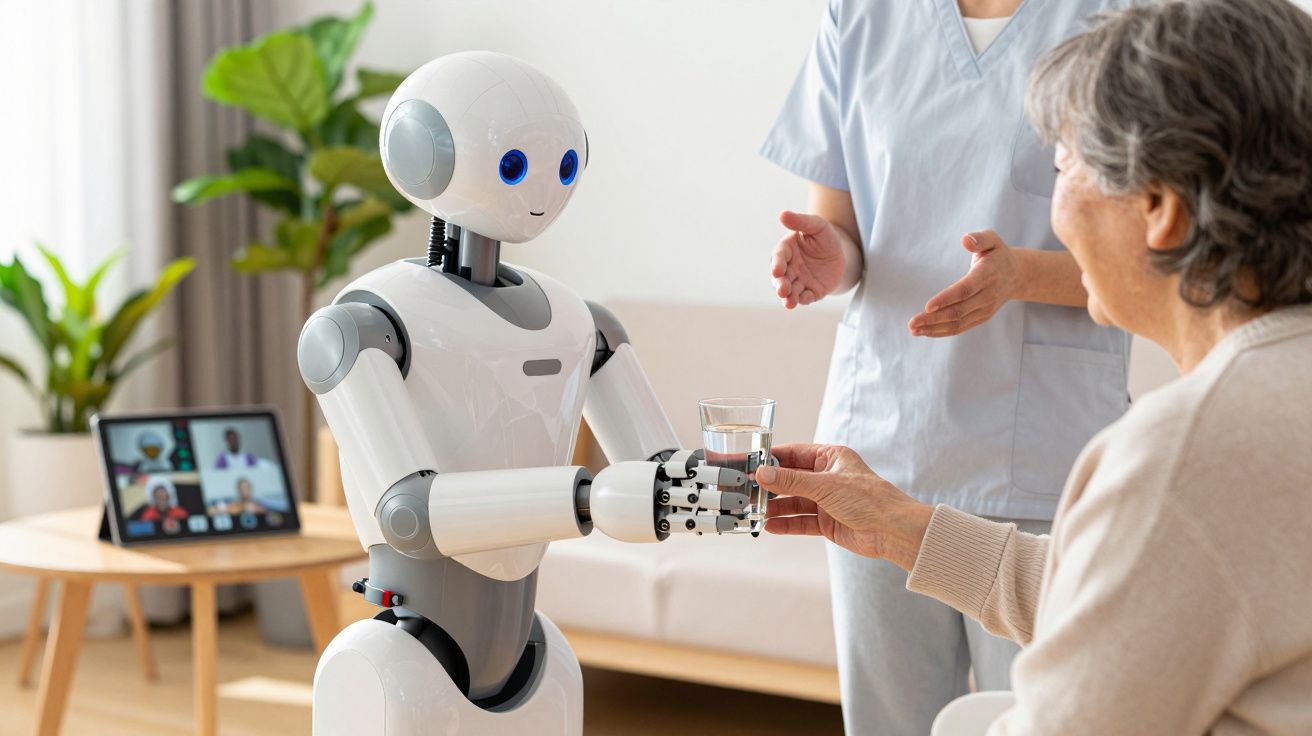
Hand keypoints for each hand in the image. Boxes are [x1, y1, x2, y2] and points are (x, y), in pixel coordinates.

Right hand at [758, 444, 932, 569]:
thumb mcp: (825, 485)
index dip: (770, 460)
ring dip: (775, 507)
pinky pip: (800, 521)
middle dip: (769, 486)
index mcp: (830, 458)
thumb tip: (763, 473)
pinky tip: (770, 526)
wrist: (893, 531)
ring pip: (793, 502)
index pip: (793, 454)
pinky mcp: (827, 522)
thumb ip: (792, 481)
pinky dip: (786, 524)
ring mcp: (826, 501)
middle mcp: (826, 477)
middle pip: (790, 480)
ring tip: (754, 511)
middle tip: (745, 490)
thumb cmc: (869, 499)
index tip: (749, 463)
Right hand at [771, 211, 846, 308]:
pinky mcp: (811, 291)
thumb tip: (782, 214)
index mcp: (786, 250)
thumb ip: (800, 221)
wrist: (841, 252)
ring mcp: (799, 281)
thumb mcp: (816, 225)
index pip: (778, 258)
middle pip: (781, 278)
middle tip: (782, 290)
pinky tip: (803, 300)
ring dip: (788, 297)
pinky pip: (805, 297)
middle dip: (780, 285)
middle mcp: (789, 268)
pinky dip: (803, 299)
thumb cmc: (824, 236)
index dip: (776, 265)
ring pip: (790, 291)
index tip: (777, 270)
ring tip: (789, 303)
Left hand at [909, 230, 1020, 337]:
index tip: (927, 306)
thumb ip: (980, 238)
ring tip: (914, 329)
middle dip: (933, 318)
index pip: (965, 290)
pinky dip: (942, 331)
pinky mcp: (982, 317)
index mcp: (987, 275)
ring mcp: (985, 309)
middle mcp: (988, 295)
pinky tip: (925, 331)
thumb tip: (965, 240)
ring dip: (934, 328)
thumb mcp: (993, 240)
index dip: (946, 299)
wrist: (1017, 275)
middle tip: (911, 323)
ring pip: (958, 323)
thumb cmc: (998, 254)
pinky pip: (961, 327)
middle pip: (958, 311)